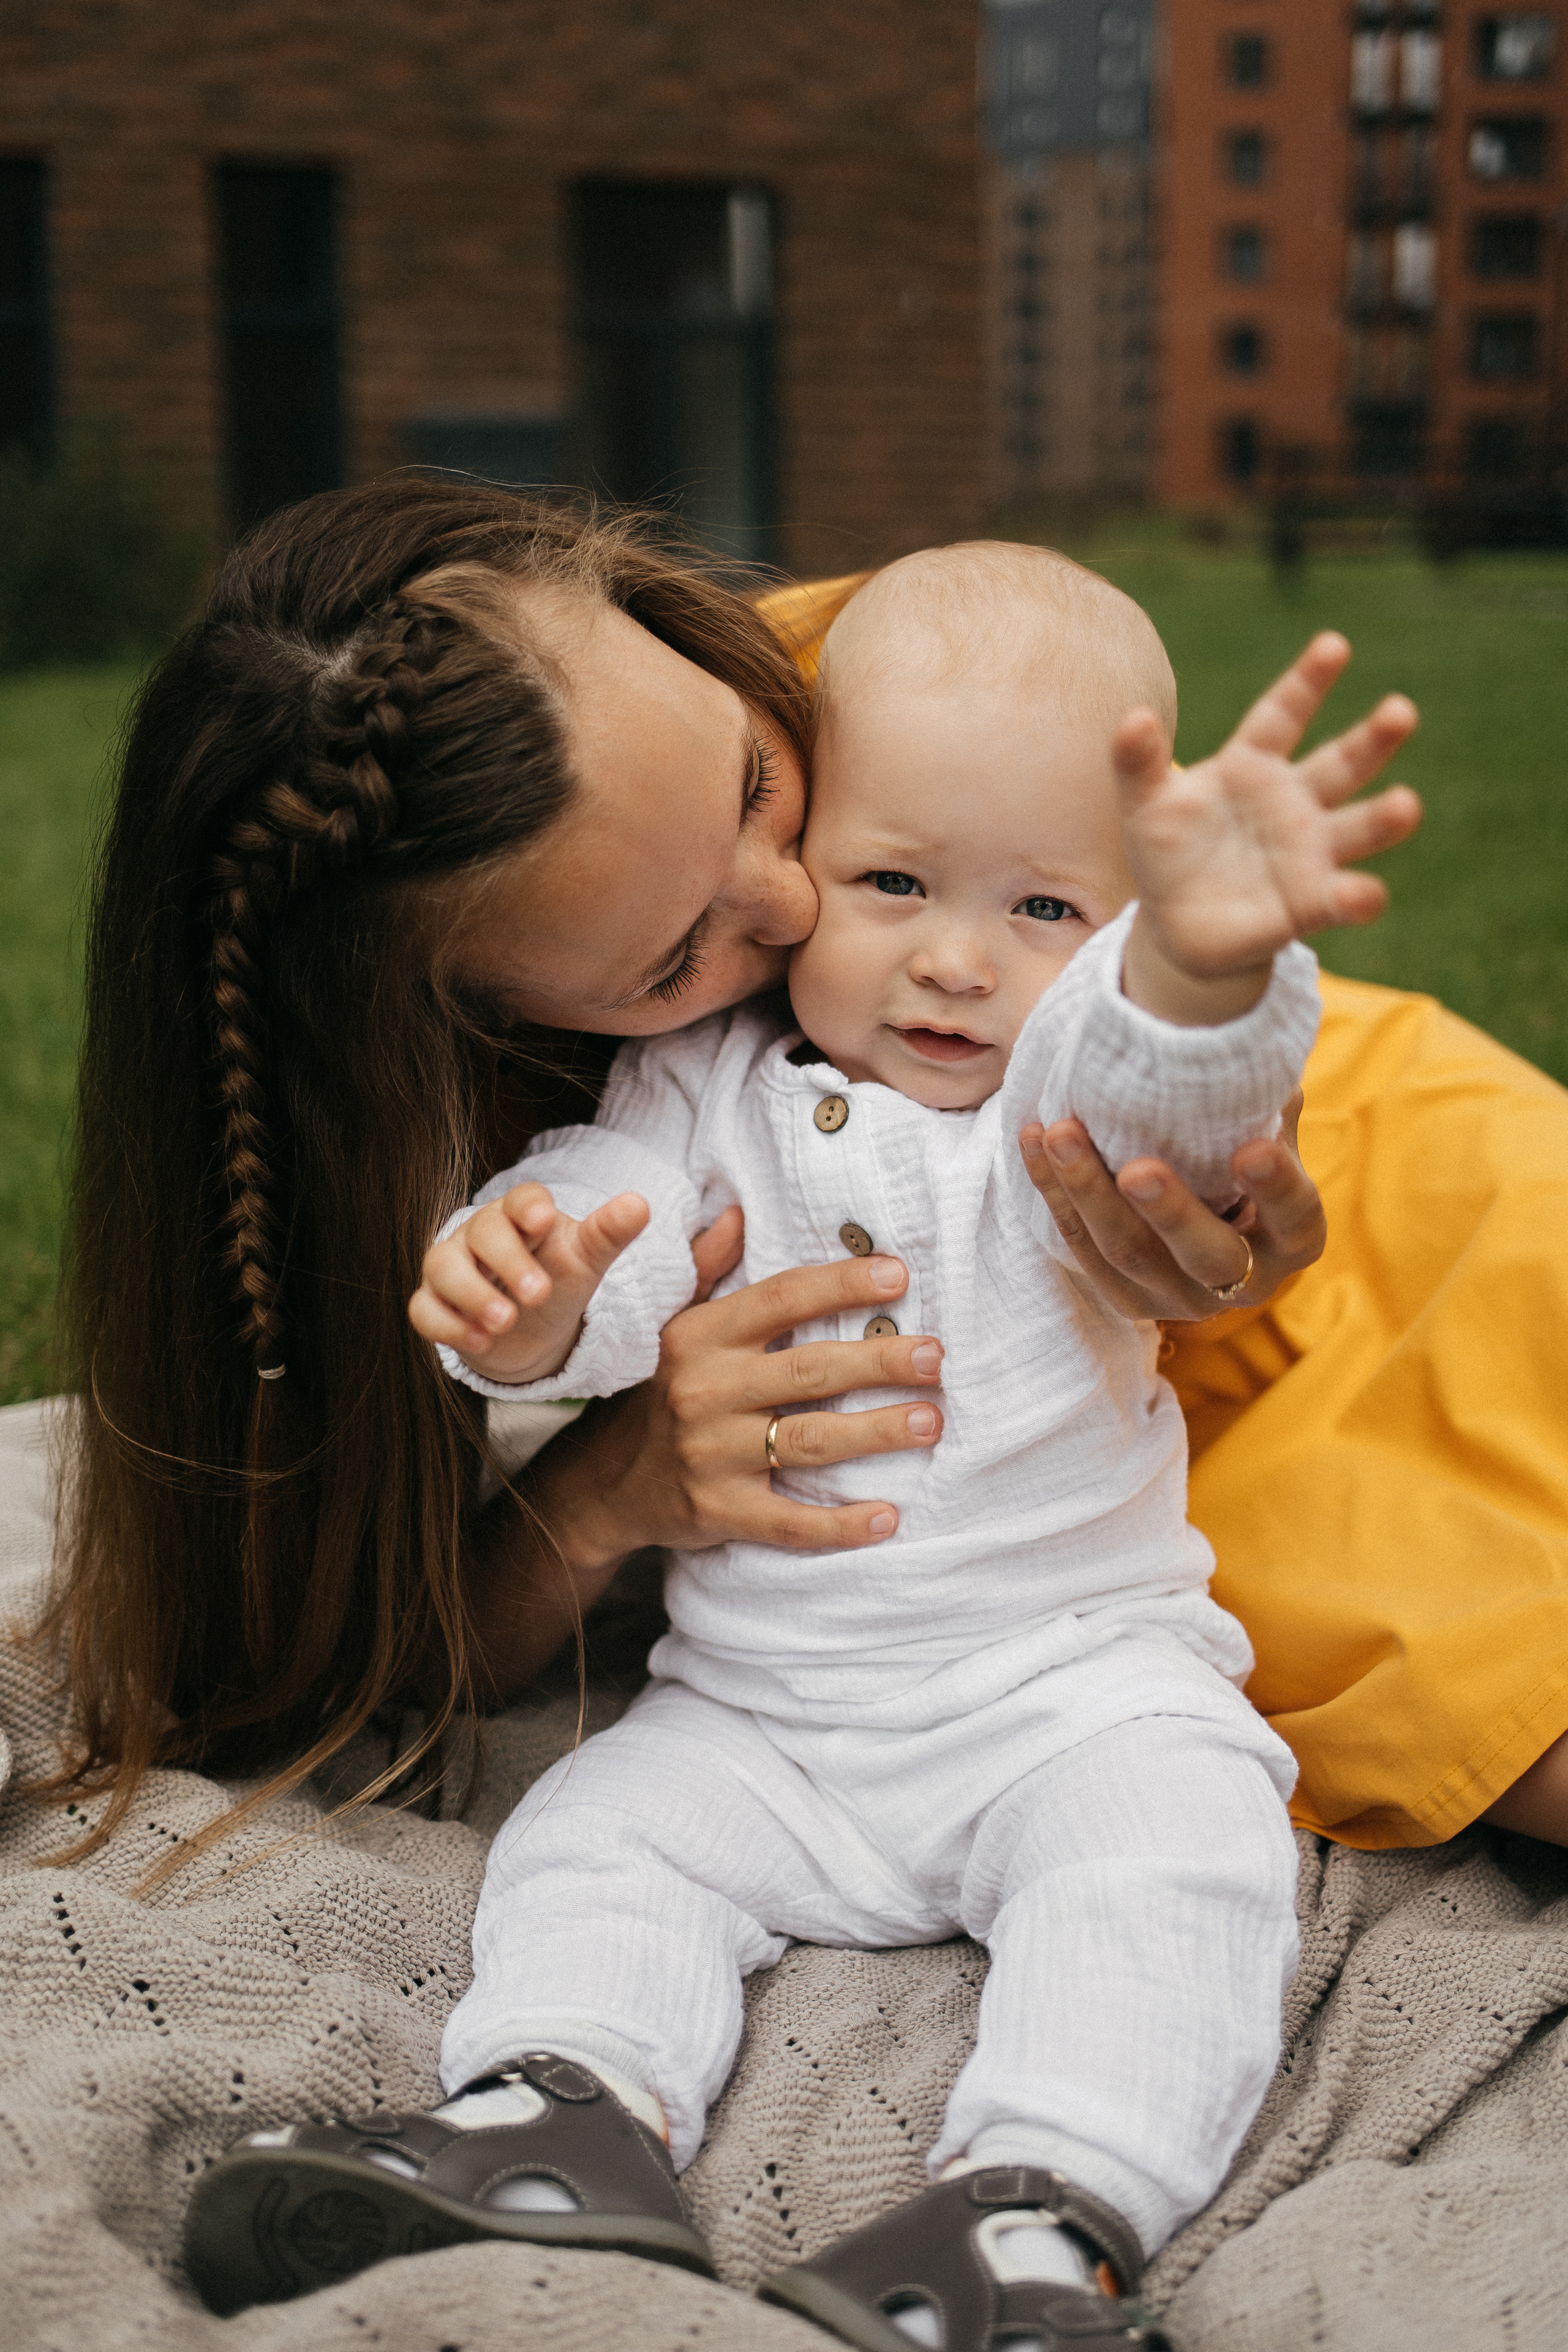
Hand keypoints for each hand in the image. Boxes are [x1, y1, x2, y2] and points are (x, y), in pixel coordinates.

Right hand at [408, 1181, 649, 1381]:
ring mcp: (451, 1267)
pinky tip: (481, 1342)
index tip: (544, 1222)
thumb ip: (609, 1233)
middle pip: (483, 1232)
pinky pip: (425, 1310)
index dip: (529, 1207)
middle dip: (509, 1261)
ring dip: (473, 1295)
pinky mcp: (434, 1304)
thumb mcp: (586, 1259)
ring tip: (506, 1322)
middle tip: (538, 1294)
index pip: (520, 1199)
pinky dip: (449, 1326)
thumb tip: (639, 1204)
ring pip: (443, 1266)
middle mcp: (479, 1235)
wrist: (531, 1325)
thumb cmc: (557, 1277)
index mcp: (520, 1215)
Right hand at [528, 1250, 947, 1571]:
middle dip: (879, 1360)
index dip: (842, 1284)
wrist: (604, 1481)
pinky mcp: (719, 1511)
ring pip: (808, 1440)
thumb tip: (737, 1211)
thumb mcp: (673, 1323)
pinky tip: (889, 1518)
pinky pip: (789, 1522)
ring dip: (875, 1432)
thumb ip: (707, 1267)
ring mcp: (711, 1454)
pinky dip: (840, 1525)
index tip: (899, 1276)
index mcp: (700, 1336)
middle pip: (809, 1370)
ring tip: (931, 1421)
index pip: (781, 1298)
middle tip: (934, 1357)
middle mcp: (705, 1390)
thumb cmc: (660, 1391)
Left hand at [1018, 1092, 1323, 1319]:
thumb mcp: (1262, 1127)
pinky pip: (1081, 1248)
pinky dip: (1055, 1194)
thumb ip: (1259, 1098)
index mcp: (1293, 1238)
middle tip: (1137, 1170)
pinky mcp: (1126, 1299)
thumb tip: (1242, 1037)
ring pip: (1129, 1254)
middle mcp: (1245, 1281)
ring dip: (1089, 1193)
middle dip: (1170, 1213)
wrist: (1197, 1207)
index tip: (1251, 1149)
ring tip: (1060, 1133)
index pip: (1295, 1216)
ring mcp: (1180, 1298)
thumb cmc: (1238, 1150)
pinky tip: (1034, 1141)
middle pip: (1208, 1255)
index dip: (1275, 1187)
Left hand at [1117, 633, 1420, 1023]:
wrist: (1175, 924)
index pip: (1283, 715)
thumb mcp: (1144, 805)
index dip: (1307, 682)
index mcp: (1252, 765)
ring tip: (1406, 804)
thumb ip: (1137, 763)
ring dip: (1384, 816)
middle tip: (1401, 710)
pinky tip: (1366, 894)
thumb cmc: (1166, 851)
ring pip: (1357, 827)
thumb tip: (1133, 718)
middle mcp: (1294, 802)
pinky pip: (1340, 899)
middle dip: (1373, 738)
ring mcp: (1309, 853)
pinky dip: (1358, 897)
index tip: (1335, 644)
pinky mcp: (1310, 904)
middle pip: (1342, 763)